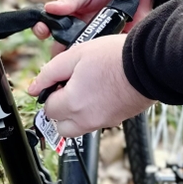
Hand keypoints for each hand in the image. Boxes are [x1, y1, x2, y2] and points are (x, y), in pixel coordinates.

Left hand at [27, 34, 154, 136]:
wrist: (148, 64)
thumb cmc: (115, 57)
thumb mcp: (75, 55)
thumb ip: (50, 73)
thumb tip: (33, 88)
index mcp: (72, 103)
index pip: (48, 110)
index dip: (50, 94)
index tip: (58, 83)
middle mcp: (86, 119)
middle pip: (61, 127)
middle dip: (60, 111)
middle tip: (68, 91)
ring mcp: (102, 122)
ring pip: (78, 128)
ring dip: (75, 115)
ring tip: (85, 92)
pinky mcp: (116, 120)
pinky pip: (96, 123)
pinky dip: (93, 113)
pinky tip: (100, 93)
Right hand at [31, 0, 153, 54]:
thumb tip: (48, 9)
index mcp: (73, 13)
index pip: (53, 26)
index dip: (44, 30)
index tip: (42, 31)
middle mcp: (85, 27)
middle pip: (66, 46)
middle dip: (58, 52)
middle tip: (57, 52)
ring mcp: (101, 35)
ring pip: (85, 54)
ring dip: (79, 57)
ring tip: (77, 54)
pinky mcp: (117, 40)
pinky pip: (107, 54)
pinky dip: (102, 57)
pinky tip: (97, 53)